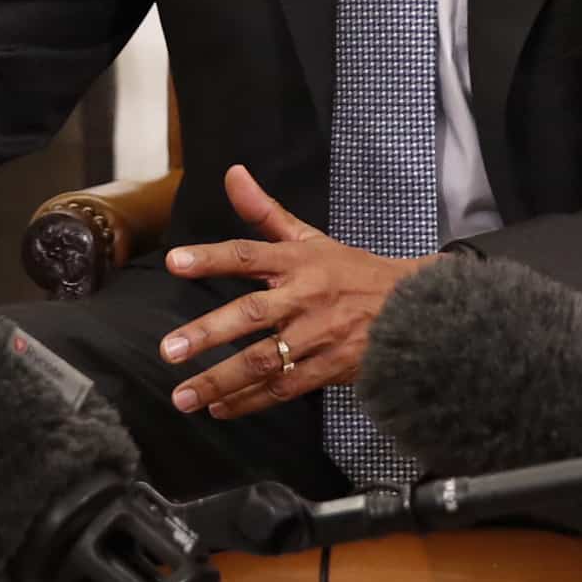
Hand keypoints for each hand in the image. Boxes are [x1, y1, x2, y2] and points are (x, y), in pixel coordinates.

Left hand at [155, 165, 429, 419]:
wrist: (413, 310)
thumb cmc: (352, 272)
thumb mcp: (311, 238)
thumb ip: (265, 211)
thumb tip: (232, 173)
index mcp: (298, 261)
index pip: (248, 255)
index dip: (211, 257)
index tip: (173, 262)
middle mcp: (305, 297)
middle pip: (252, 314)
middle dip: (209, 333)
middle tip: (168, 350)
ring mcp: (319, 335)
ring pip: (264, 360)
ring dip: (221, 380)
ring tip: (183, 395)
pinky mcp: (331, 368)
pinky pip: (284, 388)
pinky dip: (249, 400)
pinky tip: (218, 408)